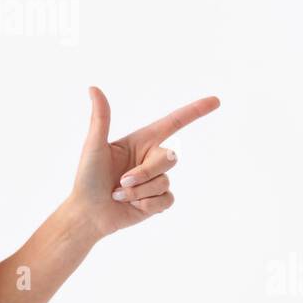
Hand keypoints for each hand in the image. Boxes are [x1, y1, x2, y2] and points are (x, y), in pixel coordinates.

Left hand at [67, 86, 220, 240]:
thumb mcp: (94, 146)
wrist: (88, 213)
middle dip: (145, 172)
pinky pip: (166, 200)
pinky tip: (130, 206)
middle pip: (169, 158)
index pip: (174, 122)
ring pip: (164, 182)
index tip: (215, 101)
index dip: (195, 111)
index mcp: (141, 141)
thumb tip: (93, 89)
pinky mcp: (158, 201)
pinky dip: (146, 204)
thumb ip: (100, 118)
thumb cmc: (87, 178)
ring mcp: (156, 180)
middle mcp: (151, 158)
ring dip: (139, 191)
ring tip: (118, 194)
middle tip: (121, 180)